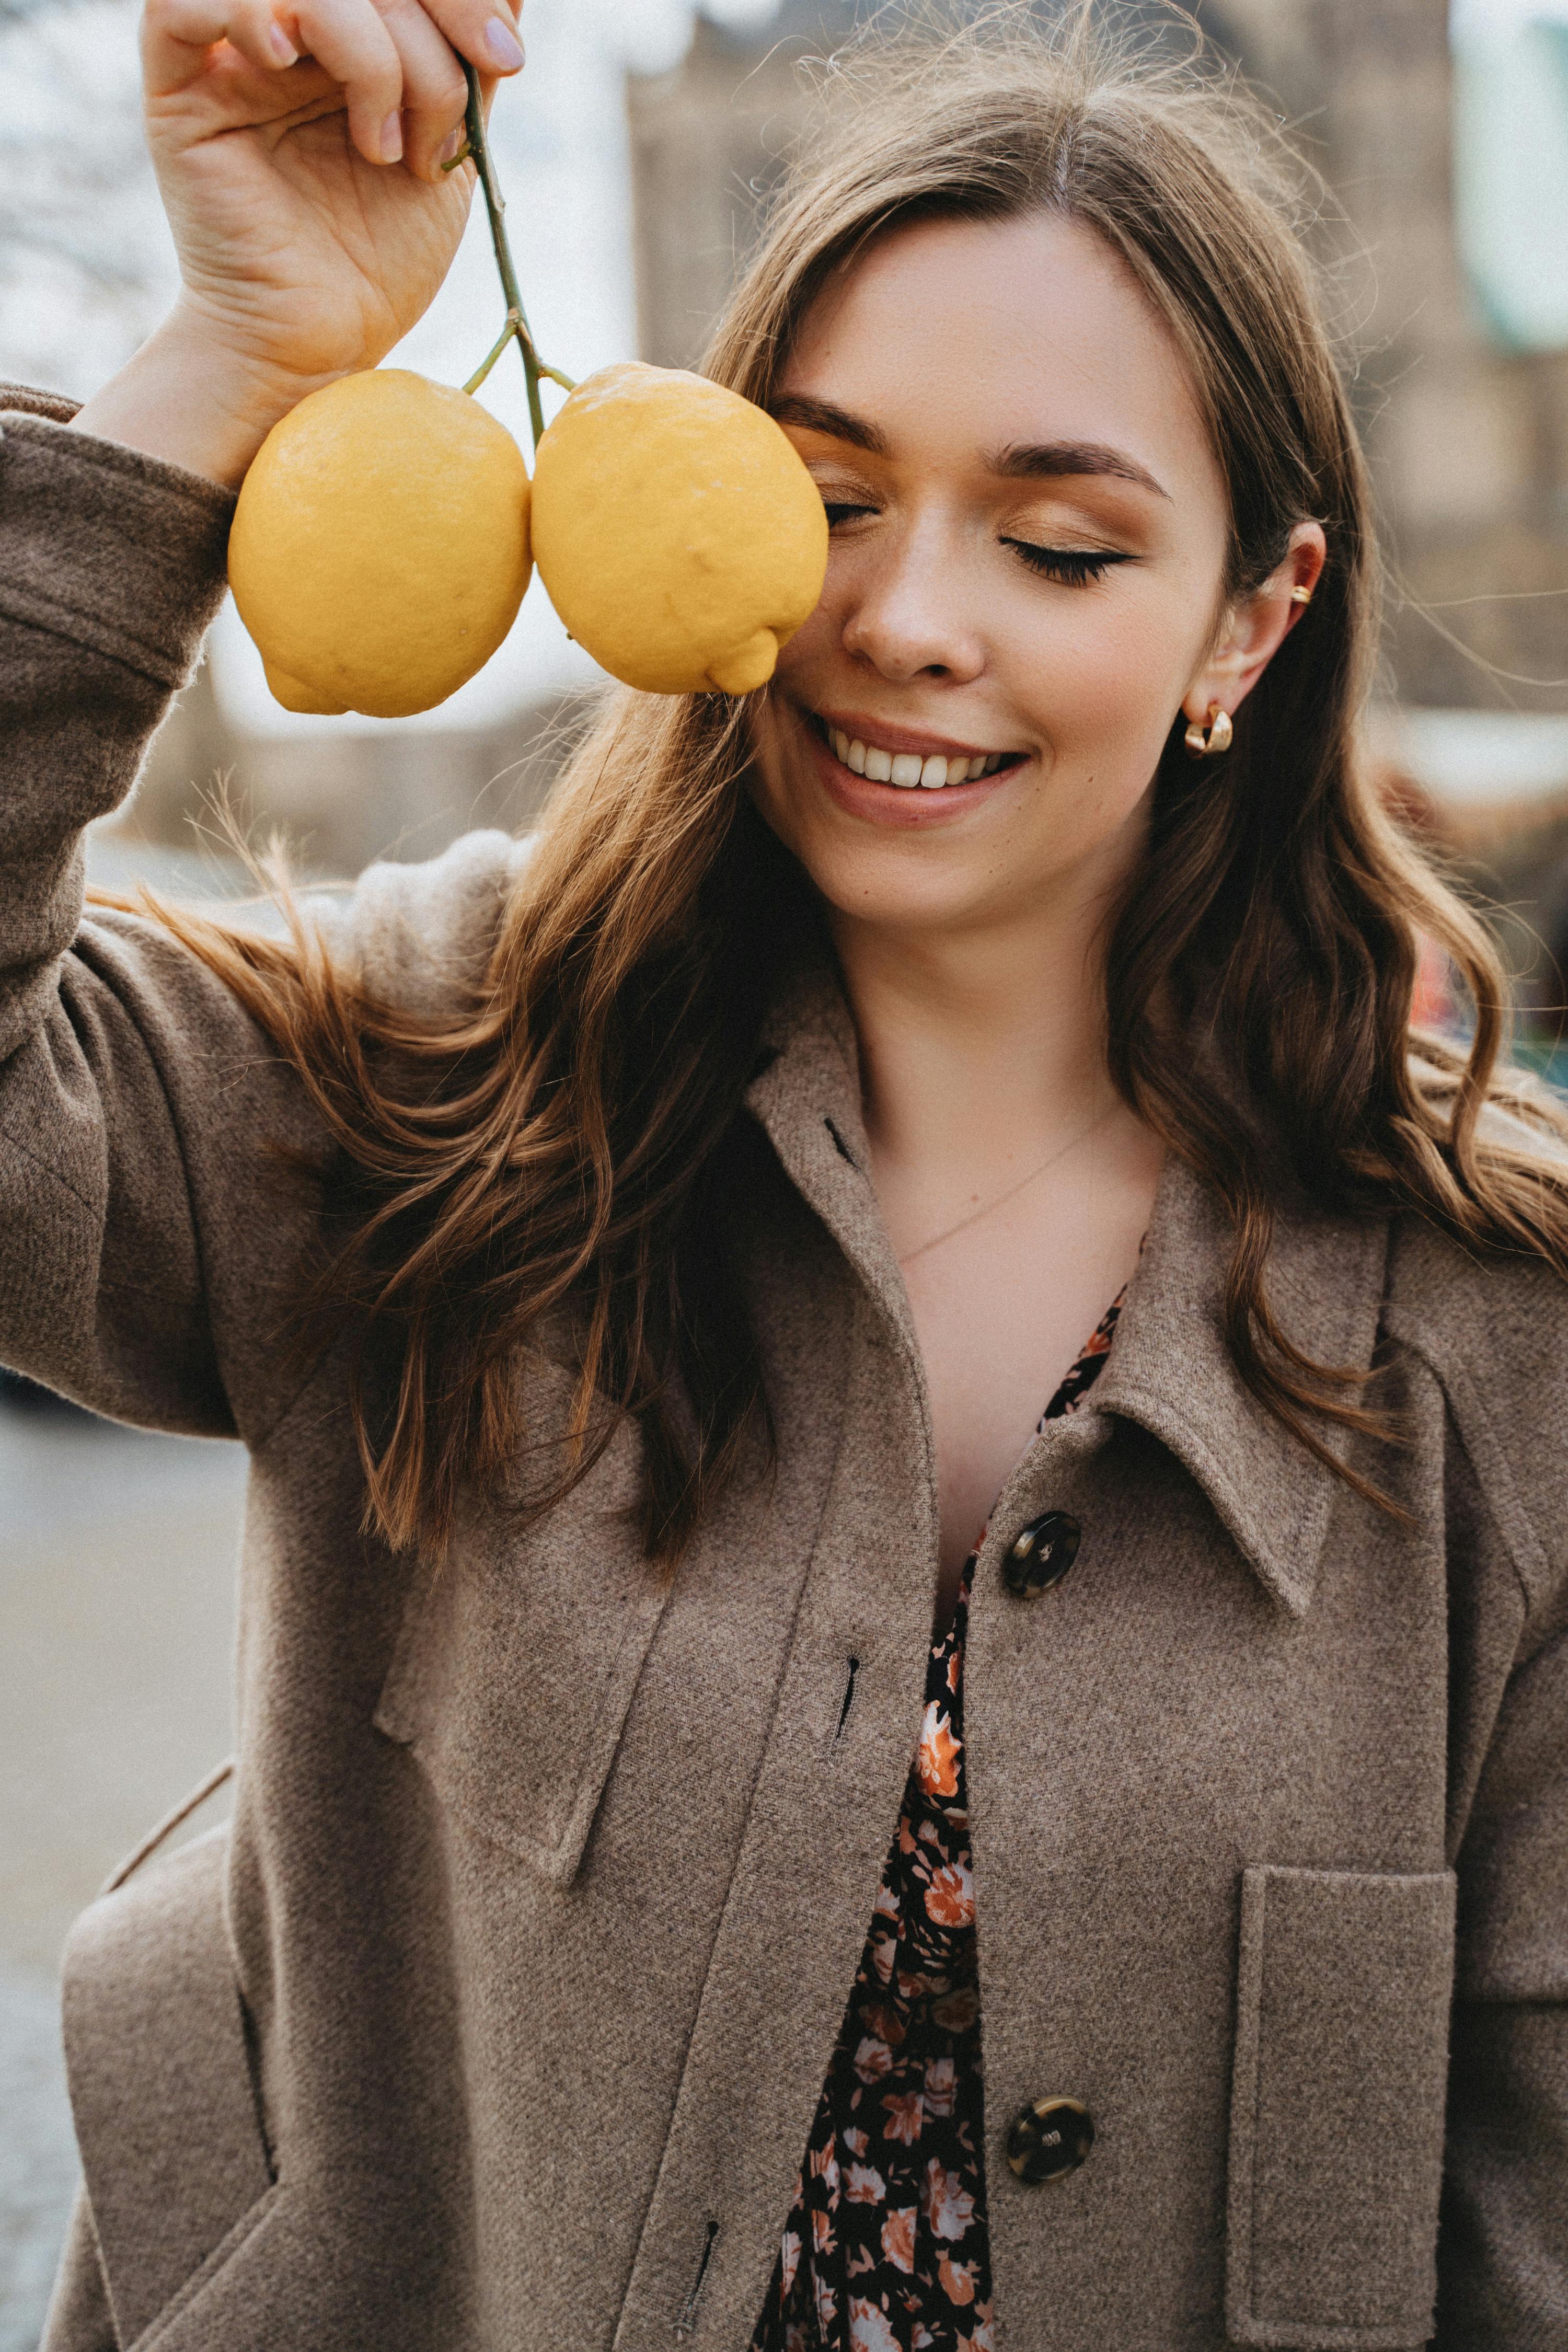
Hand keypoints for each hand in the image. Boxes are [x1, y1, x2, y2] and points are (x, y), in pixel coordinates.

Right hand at [70, 0, 524, 484]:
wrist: (320, 346)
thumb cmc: (379, 261)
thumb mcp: (451, 151)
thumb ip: (466, 65)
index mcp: (354, 37)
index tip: (504, 61)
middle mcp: (292, 34)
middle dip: (431, 29)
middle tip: (453, 115)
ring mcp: (231, 56)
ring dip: (372, 54)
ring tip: (383, 147)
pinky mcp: (177, 89)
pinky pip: (180, 3)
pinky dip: (249, 11)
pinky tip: (286, 60)